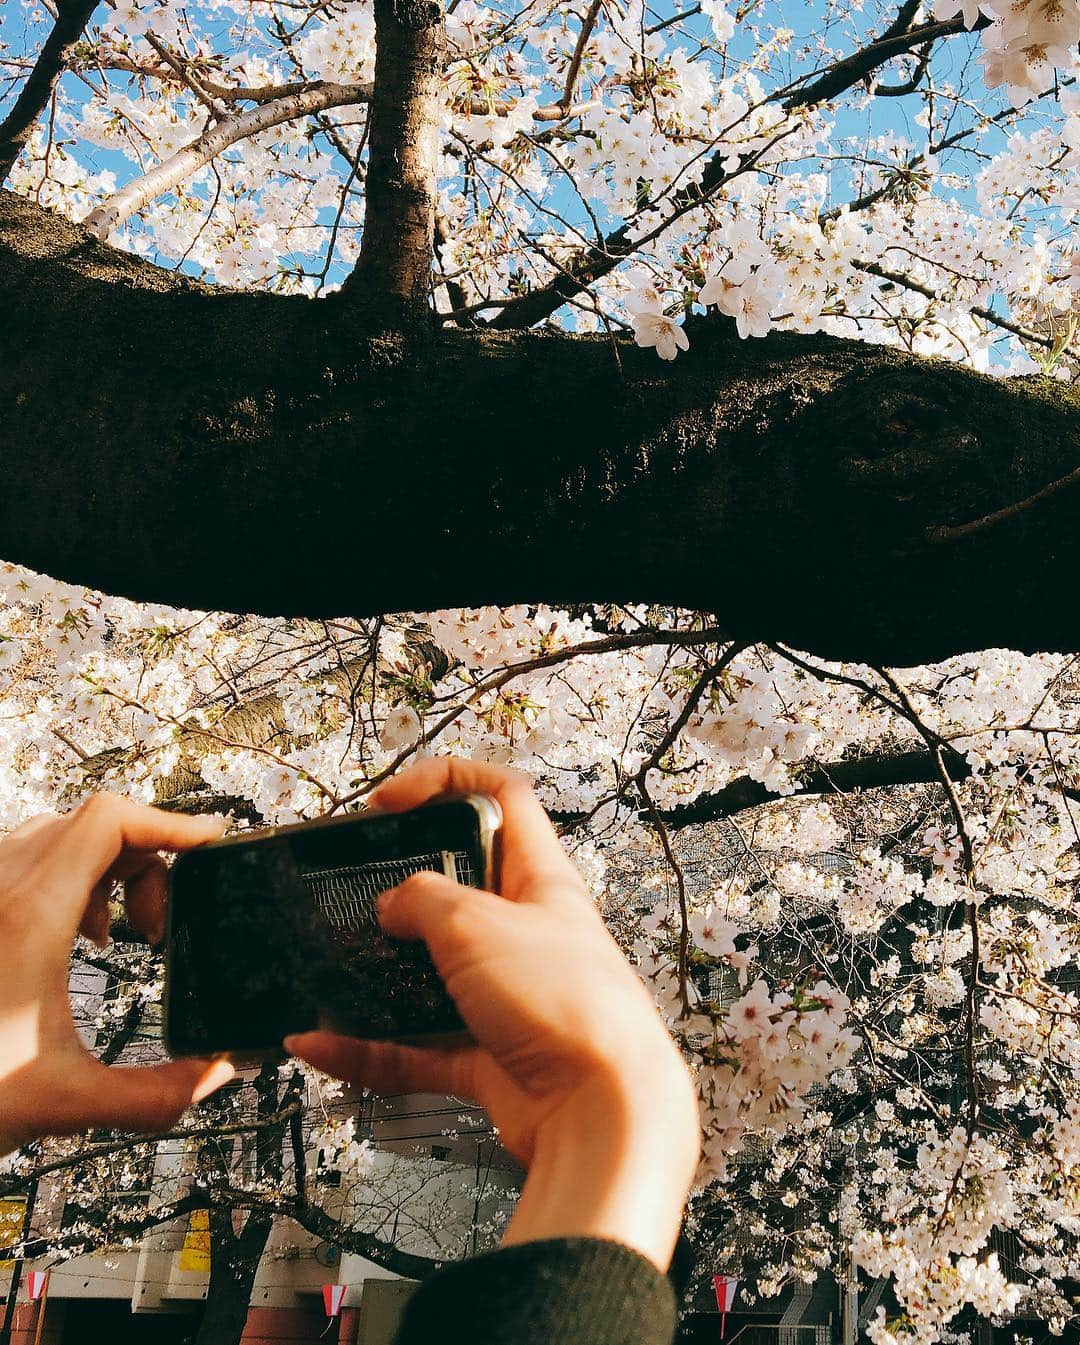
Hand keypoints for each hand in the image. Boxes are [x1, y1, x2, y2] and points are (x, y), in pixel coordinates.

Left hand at [0, 795, 235, 1153]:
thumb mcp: (65, 1101)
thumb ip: (155, 1095)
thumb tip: (218, 1074)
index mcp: (31, 916)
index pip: (112, 819)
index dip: (172, 821)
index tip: (211, 844)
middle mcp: (2, 887)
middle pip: (96, 821)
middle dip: (148, 858)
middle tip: (158, 923)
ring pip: (62, 834)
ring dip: (109, 866)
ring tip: (121, 929)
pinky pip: (31, 856)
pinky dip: (74, 877)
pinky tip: (79, 934)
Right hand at [285, 757, 699, 1269]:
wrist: (602, 1111)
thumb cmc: (568, 1005)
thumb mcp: (478, 923)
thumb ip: (424, 899)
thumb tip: (394, 903)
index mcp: (539, 879)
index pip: (501, 798)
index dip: (445, 783)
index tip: (390, 801)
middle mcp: (525, 934)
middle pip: (457, 888)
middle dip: (402, 886)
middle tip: (352, 887)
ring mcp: (506, 997)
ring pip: (429, 974)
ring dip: (376, 974)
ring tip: (328, 966)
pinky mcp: (488, 1057)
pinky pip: (414, 1047)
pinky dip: (368, 1048)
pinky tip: (324, 1044)